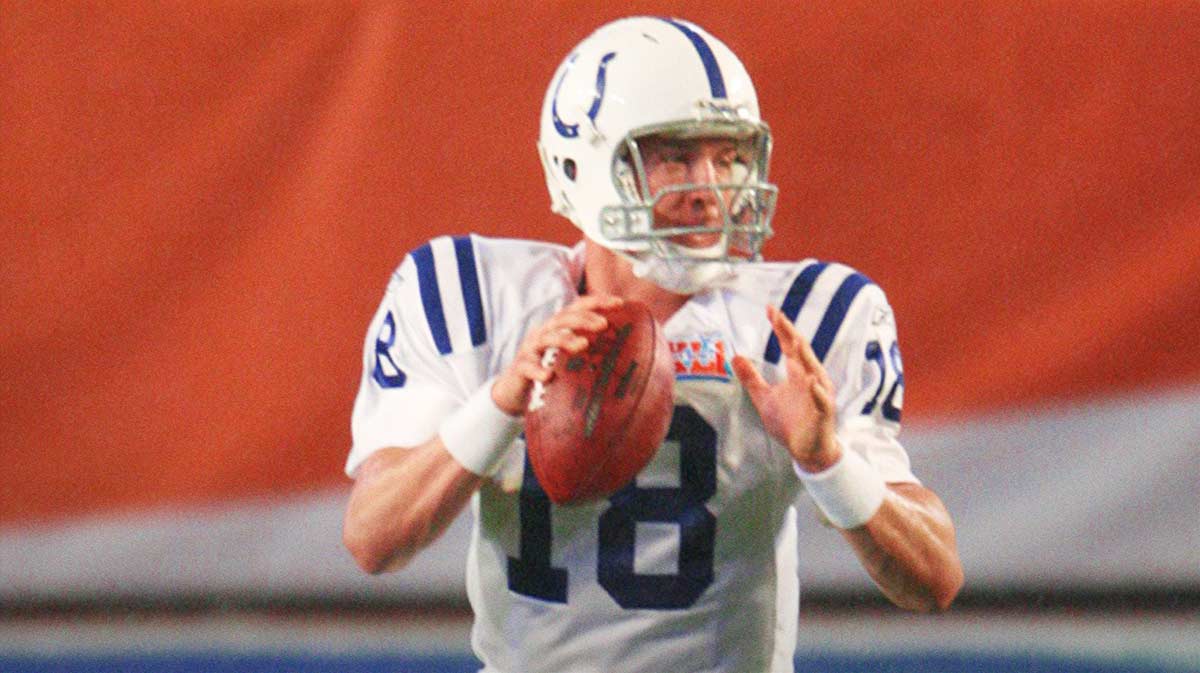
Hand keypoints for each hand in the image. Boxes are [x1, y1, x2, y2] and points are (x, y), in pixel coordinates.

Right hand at [491, 295, 623, 415]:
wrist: (514, 390)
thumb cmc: (547, 369)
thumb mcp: (568, 356)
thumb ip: (589, 349)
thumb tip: (624, 351)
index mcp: (558, 327)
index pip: (578, 308)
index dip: (597, 302)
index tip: (620, 303)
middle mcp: (544, 332)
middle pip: (563, 318)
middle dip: (584, 319)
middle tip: (603, 325)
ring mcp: (530, 349)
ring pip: (546, 338)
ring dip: (565, 340)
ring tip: (582, 345)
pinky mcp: (520, 368)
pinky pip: (528, 366)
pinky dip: (538, 370)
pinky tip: (549, 376)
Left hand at [732, 305, 841, 472]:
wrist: (807, 450)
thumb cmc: (789, 423)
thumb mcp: (764, 398)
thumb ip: (751, 379)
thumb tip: (735, 357)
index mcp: (798, 374)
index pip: (789, 346)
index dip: (781, 328)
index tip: (770, 310)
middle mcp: (811, 380)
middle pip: (802, 353)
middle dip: (791, 335)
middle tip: (779, 317)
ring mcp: (819, 396)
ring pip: (815, 373)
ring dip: (806, 358)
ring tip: (794, 342)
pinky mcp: (823, 414)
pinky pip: (822, 402)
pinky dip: (818, 393)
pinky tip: (812, 383)